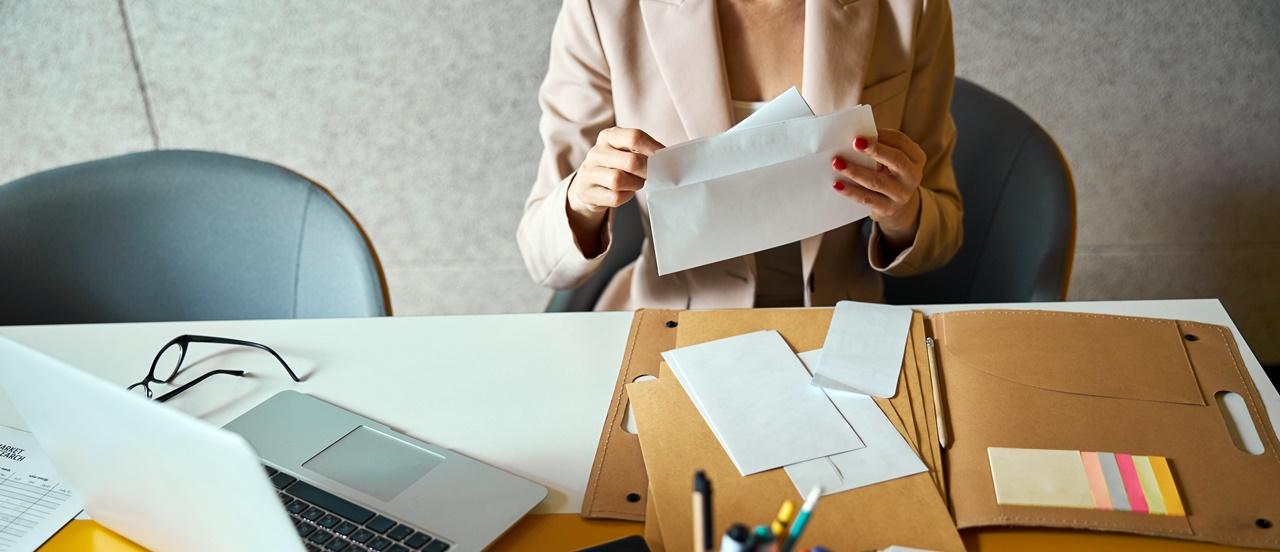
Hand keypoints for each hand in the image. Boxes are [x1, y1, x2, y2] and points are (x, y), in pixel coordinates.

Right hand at [566, 128, 664, 254]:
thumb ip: (643, 151)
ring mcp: (588, 172)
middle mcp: (596, 152)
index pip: (634, 137)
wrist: (587, 185)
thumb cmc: (615, 166)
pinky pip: (615, 197)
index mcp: (608, 136)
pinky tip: (625, 192)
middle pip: (631, 161)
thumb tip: (667, 157)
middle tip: (653, 174)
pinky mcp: (586, 192)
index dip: (653, 148)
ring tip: (635, 183)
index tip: (664, 157)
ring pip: (619, 180)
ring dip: (635, 184)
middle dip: (647, 170)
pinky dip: (626, 196)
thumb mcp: (624, 151)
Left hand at [831, 128, 925, 249]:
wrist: (892, 205)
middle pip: (896, 160)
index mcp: (916, 158)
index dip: (882, 136)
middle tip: (855, 142)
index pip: (901, 142)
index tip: (862, 132)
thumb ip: (877, 145)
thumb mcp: (889, 159)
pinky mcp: (888, 209)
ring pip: (877, 181)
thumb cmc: (887, 172)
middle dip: (875, 150)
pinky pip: (867, 199)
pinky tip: (837, 184)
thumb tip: (853, 134)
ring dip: (856, 171)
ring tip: (837, 163)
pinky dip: (851, 191)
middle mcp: (913, 176)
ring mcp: (902, 194)